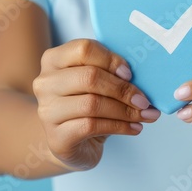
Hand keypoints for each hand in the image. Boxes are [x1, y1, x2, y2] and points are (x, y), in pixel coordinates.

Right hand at [33, 39, 159, 170]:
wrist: (68, 141)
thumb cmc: (86, 104)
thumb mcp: (96, 82)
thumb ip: (112, 72)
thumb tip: (146, 77)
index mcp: (54, 59)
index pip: (84, 49)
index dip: (111, 60)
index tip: (130, 74)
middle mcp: (45, 82)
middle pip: (90, 77)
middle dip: (123, 89)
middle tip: (144, 100)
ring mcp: (47, 111)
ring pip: (92, 104)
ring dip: (125, 110)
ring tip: (144, 115)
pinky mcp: (56, 137)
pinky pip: (92, 126)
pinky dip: (119, 126)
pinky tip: (134, 128)